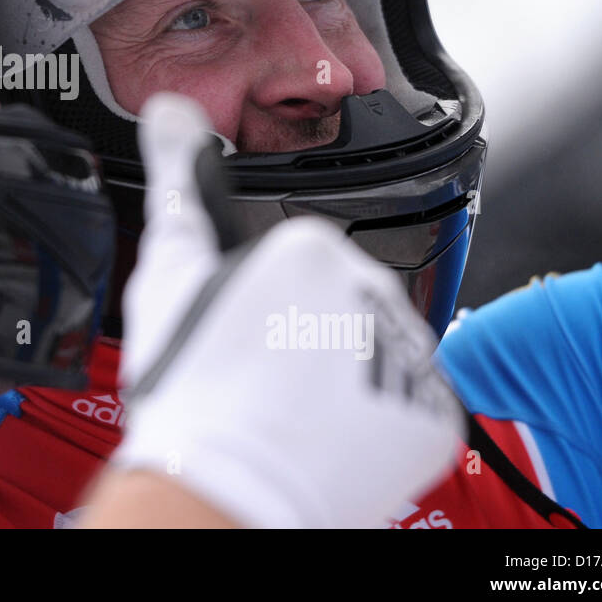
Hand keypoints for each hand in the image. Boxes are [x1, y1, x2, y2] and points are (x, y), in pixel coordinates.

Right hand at [112, 93, 463, 527]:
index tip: (240, 332)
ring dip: (344, 377)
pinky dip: (376, 422)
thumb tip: (172, 111)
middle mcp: (374, 289)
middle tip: (259, 375)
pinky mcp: (434, 417)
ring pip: (376, 354)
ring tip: (290, 410)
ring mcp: (410, 357)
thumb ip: (174, 181)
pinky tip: (328, 434)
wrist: (220, 490)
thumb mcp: (167, 272)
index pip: (299, 262)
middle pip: (341, 304)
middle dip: (308, 333)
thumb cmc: (190, 390)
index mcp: (313, 247)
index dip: (263, 300)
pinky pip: (407, 406)